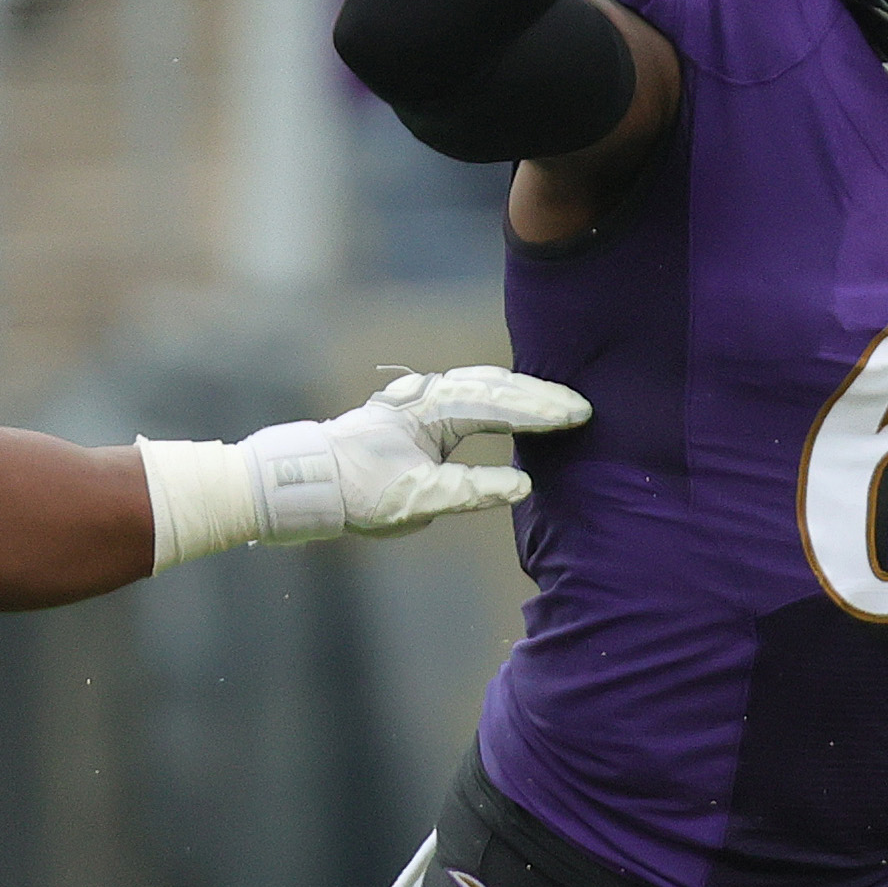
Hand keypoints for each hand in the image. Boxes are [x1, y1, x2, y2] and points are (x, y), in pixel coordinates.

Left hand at [241, 366, 590, 540]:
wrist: (306, 481)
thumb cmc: (357, 493)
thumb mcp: (414, 502)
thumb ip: (470, 492)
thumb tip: (524, 486)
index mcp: (431, 410)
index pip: (498, 403)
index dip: (541, 410)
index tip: (578, 416)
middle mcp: (428, 395)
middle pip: (496, 385)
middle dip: (540, 395)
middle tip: (582, 407)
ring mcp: (422, 399)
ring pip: (483, 384)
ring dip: (522, 393)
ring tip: (559, 405)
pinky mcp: (418, 411)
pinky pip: (469, 394)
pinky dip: (500, 397)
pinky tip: (514, 405)